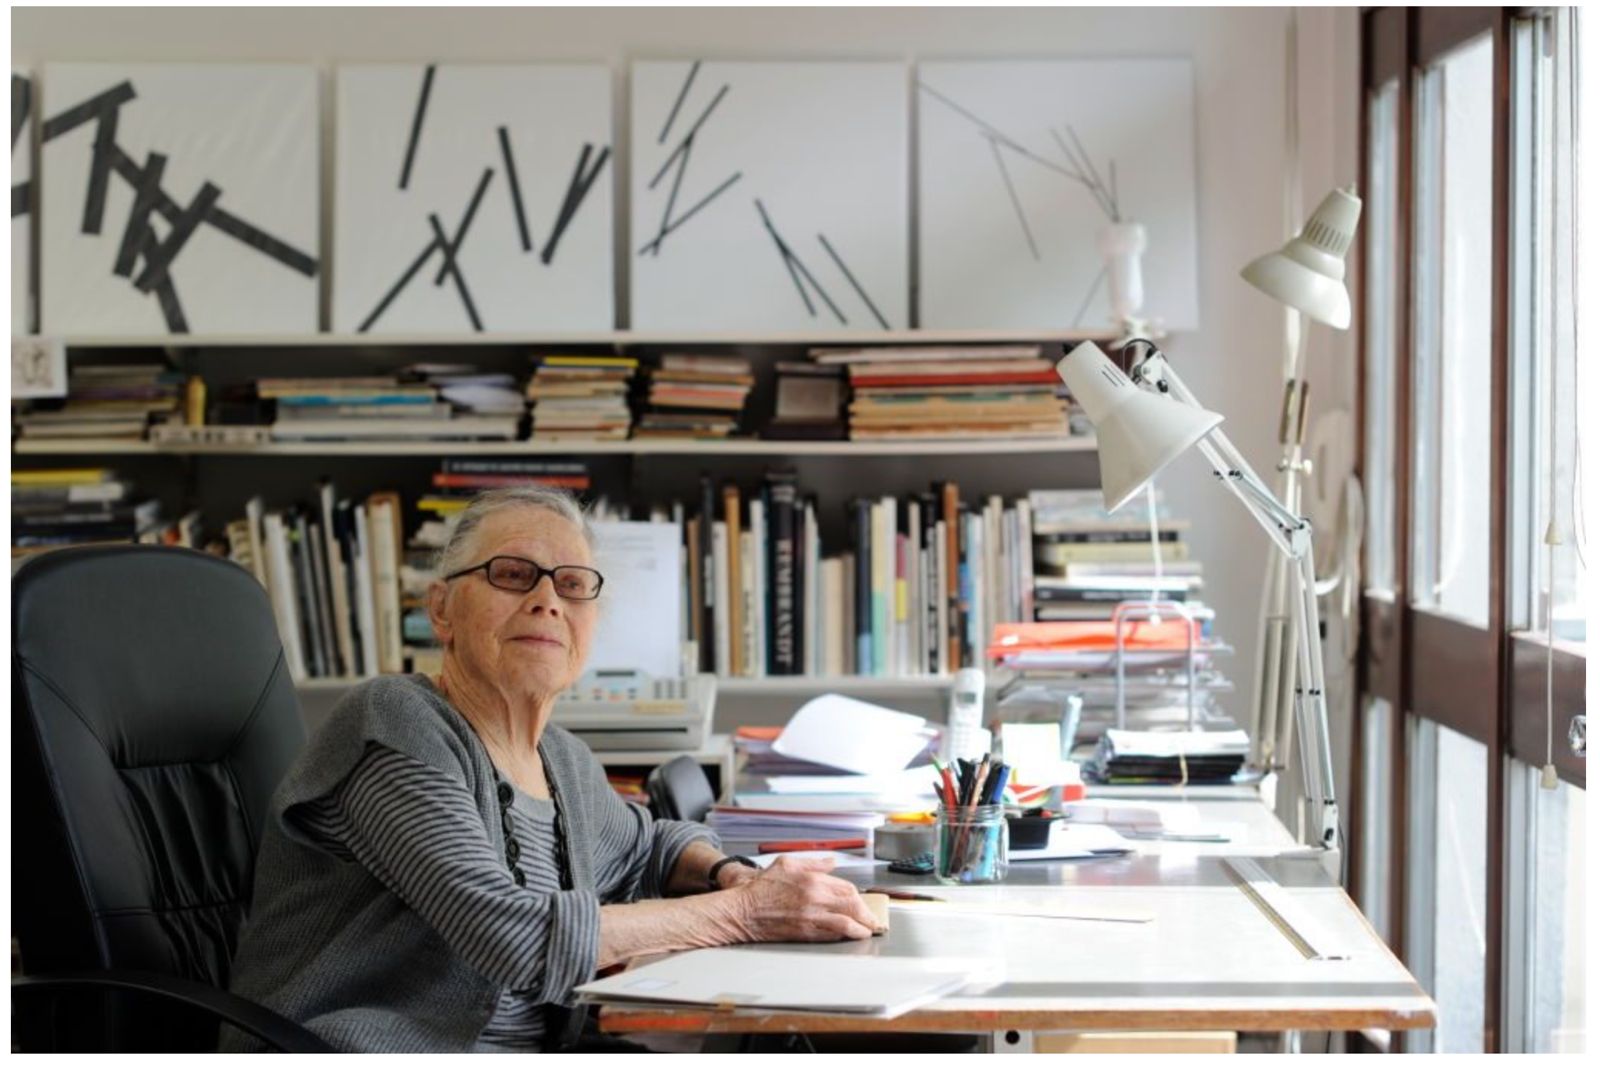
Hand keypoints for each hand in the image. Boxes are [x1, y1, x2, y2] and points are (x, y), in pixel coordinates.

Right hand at [722, 856, 884, 942]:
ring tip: (867, 931)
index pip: (847, 888)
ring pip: (845, 924)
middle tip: (873, 920)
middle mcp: (815, 898)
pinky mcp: (804, 933)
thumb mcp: (787, 863)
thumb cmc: (762, 888)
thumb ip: (813, 863)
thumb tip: (831, 862)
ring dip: (860, 928)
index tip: (864, 903)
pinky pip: (831, 936)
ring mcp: (810, 917)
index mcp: (812, 879)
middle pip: (852, 906)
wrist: (743, 911)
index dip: (859, 897)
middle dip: (866, 915)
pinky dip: (843, 936)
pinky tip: (849, 936)